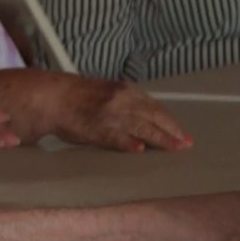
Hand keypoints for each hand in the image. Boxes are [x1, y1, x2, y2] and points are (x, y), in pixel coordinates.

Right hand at [42, 75, 192, 151]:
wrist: (54, 96)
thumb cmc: (81, 97)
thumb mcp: (110, 93)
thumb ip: (129, 104)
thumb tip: (150, 120)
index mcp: (126, 91)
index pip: (155, 107)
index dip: (171, 122)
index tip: (183, 134)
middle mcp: (122, 100)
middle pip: (154, 116)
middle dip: (172, 131)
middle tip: (186, 144)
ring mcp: (110, 114)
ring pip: (140, 126)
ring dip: (159, 138)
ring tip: (174, 148)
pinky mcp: (96, 127)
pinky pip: (115, 136)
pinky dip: (128, 142)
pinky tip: (140, 149)